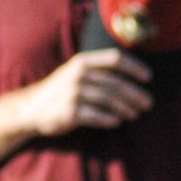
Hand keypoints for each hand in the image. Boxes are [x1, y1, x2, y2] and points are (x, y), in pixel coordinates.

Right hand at [18, 48, 153, 135]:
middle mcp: (78, 74)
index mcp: (83, 61)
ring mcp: (72, 93)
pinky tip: (117, 122)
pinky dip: (109, 119)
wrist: (31, 109)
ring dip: (126, 108)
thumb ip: (100, 71)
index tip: (148, 77)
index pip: (115, 58)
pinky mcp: (69, 112)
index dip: (134, 67)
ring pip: (109, 100)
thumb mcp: (77, 73)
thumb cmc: (62, 90)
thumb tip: (135, 77)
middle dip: (136, 94)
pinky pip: (96, 115)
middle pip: (116, 83)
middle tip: (148, 104)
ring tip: (135, 114)